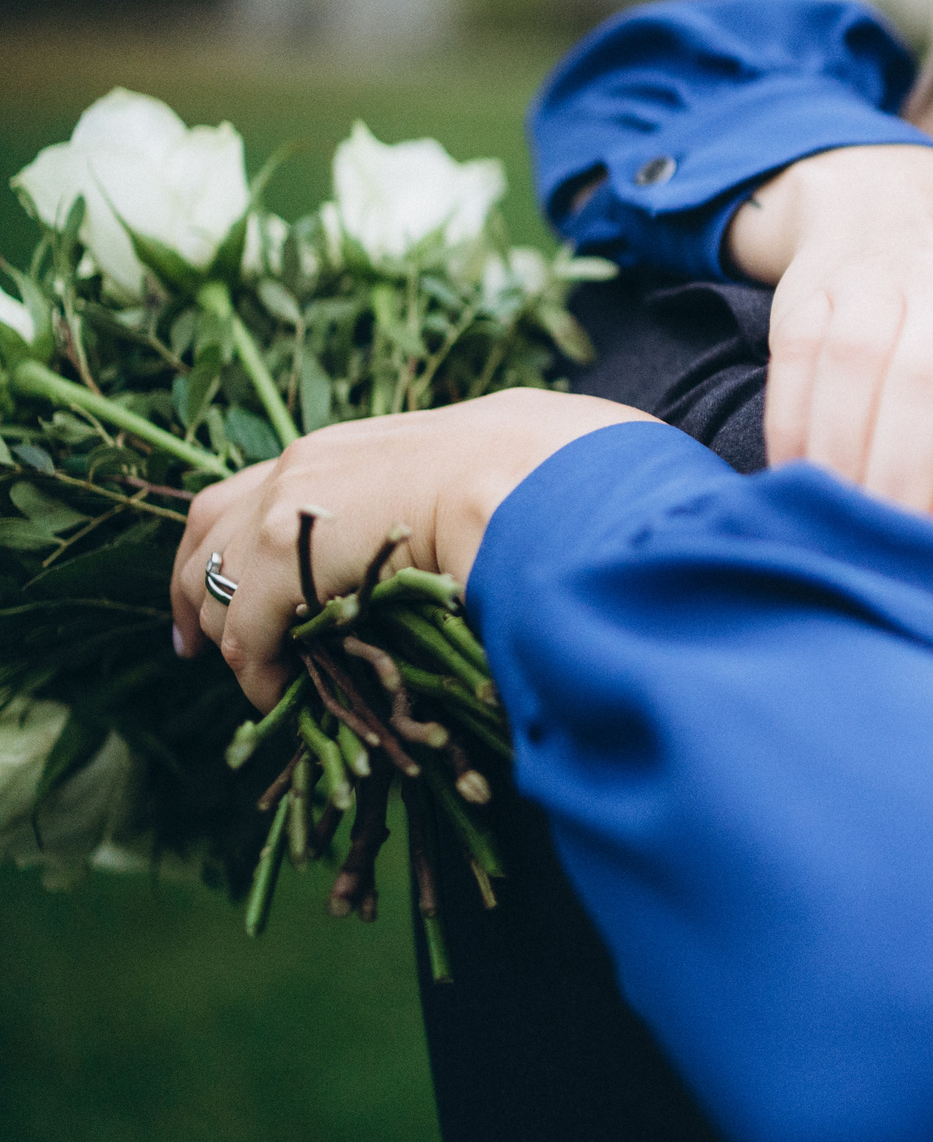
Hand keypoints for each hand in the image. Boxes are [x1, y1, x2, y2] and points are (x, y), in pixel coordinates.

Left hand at [171, 390, 650, 708]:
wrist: (529, 474)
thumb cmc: (528, 472)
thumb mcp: (468, 479)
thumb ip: (442, 503)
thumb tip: (472, 532)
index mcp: (343, 448)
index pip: (258, 488)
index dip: (235, 540)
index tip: (233, 585)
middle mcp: (301, 465)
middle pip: (206, 525)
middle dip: (194, 586)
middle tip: (196, 643)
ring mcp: (282, 504)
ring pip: (213, 580)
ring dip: (227, 633)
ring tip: (256, 680)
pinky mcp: (278, 555)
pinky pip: (244, 629)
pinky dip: (256, 668)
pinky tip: (282, 693)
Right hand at [724, 145, 932, 541]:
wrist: (908, 203)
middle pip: (924, 391)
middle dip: (906, 486)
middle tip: (895, 563)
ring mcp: (879, 286)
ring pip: (853, 373)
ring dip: (844, 463)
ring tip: (846, 534)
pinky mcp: (813, 291)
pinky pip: (797, 363)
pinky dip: (793, 429)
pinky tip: (804, 486)